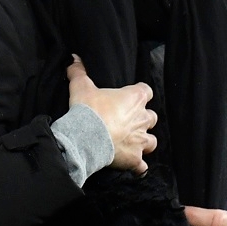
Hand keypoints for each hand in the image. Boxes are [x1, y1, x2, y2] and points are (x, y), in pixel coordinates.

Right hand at [66, 55, 157, 174]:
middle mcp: (143, 118)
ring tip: (132, 143)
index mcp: (135, 98)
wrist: (85, 137)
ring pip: (152, 141)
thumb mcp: (81, 86)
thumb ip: (79, 72)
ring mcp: (141, 140)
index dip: (139, 94)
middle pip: (151, 117)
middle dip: (142, 119)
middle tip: (128, 121)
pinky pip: (142, 166)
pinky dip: (138, 166)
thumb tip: (74, 58)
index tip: (130, 97)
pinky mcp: (135, 158)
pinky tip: (133, 166)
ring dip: (144, 141)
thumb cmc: (88, 110)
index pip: (146, 91)